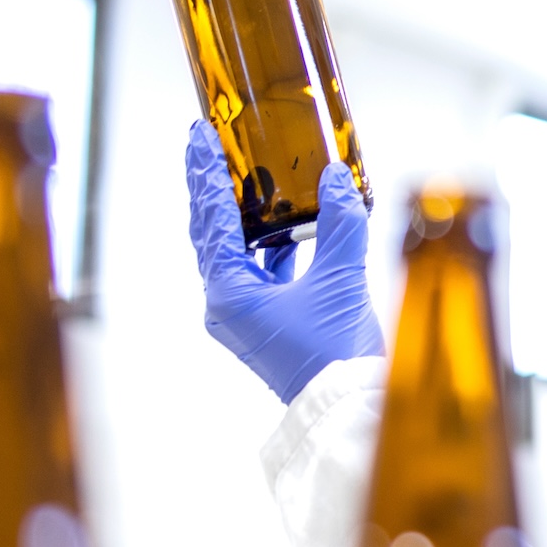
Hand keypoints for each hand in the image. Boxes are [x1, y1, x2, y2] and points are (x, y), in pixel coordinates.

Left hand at [186, 123, 384, 402]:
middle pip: (210, 232)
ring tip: (248, 177)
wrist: (346, 408)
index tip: (200, 138)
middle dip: (212, 187)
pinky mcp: (267, 324)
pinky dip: (270, 244)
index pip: (211, 219)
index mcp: (229, 293)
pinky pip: (259, 271)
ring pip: (233, 252)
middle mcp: (226, 304)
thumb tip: (335, 177)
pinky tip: (292, 226)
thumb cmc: (334, 355)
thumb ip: (340, 222)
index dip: (206, 174)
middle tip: (207, 145)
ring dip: (241, 215)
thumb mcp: (340, 279)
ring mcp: (244, 316)